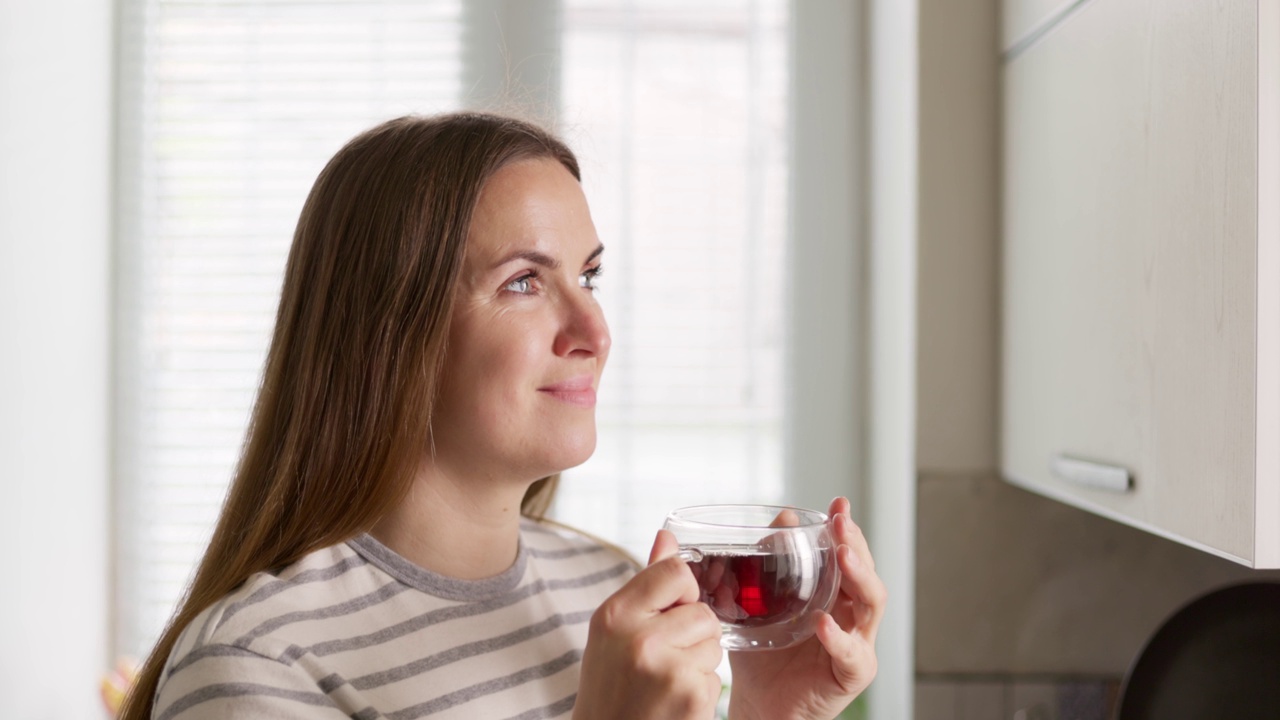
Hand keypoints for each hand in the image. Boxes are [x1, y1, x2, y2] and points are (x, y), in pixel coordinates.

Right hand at [574, 530, 724, 719]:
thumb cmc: (610, 686)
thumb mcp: (614, 631)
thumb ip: (646, 585)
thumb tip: (667, 535)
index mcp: (615, 614)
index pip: (675, 571)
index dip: (682, 593)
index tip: (668, 615)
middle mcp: (639, 638)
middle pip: (703, 612)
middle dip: (693, 636)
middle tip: (661, 660)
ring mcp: (667, 668)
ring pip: (713, 645)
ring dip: (698, 664)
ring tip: (665, 683)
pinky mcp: (691, 696)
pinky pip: (716, 679)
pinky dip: (701, 692)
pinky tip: (673, 703)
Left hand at [726, 497, 885, 719]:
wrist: (759, 704)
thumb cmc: (763, 655)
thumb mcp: (760, 602)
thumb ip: (767, 563)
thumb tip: (781, 519)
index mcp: (835, 595)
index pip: (849, 555)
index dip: (847, 529)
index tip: (838, 504)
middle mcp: (851, 616)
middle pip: (866, 573)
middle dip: (856, 543)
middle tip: (841, 523)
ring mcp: (857, 644)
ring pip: (872, 605)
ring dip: (860, 577)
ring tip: (843, 556)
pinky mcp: (851, 674)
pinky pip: (852, 655)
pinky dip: (839, 638)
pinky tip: (823, 623)